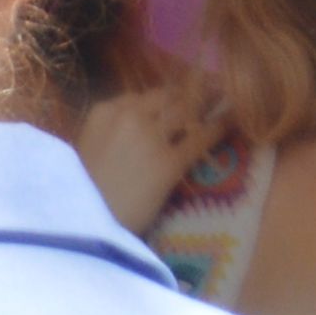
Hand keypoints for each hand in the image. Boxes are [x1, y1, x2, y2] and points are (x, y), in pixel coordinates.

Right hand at [72, 72, 220, 229]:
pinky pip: (202, 137)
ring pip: (188, 109)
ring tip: (228, 96)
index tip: (182, 96)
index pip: (144, 95)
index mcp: (104, 112)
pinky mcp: (168, 163)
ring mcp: (150, 138)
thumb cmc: (82, 194)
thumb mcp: (86, 150)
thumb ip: (110, 132)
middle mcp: (128, 116)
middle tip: (215, 87)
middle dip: (194, 92)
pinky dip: (220, 127)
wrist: (82, 227)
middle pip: (170, 96)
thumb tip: (140, 127)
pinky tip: (233, 122)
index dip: (168, 96)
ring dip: (210, 101)